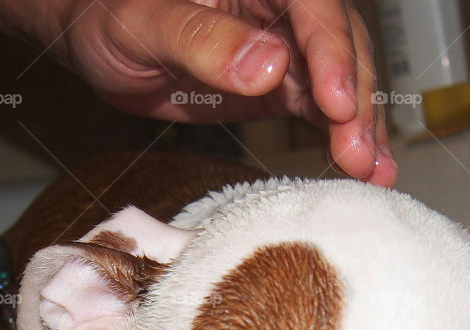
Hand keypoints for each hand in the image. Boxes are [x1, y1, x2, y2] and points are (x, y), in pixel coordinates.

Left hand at [0, 0, 395, 185]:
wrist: (96, 37)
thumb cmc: (110, 14)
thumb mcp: (146, 25)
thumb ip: (205, 43)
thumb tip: (269, 65)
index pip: (312, 7)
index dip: (331, 53)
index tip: (336, 104)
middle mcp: (281, 6)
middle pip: (338, 46)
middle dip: (353, 102)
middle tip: (359, 156)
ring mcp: (283, 44)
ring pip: (338, 79)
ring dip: (358, 126)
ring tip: (374, 172)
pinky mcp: (277, 83)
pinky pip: (319, 106)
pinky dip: (339, 136)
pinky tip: (359, 166)